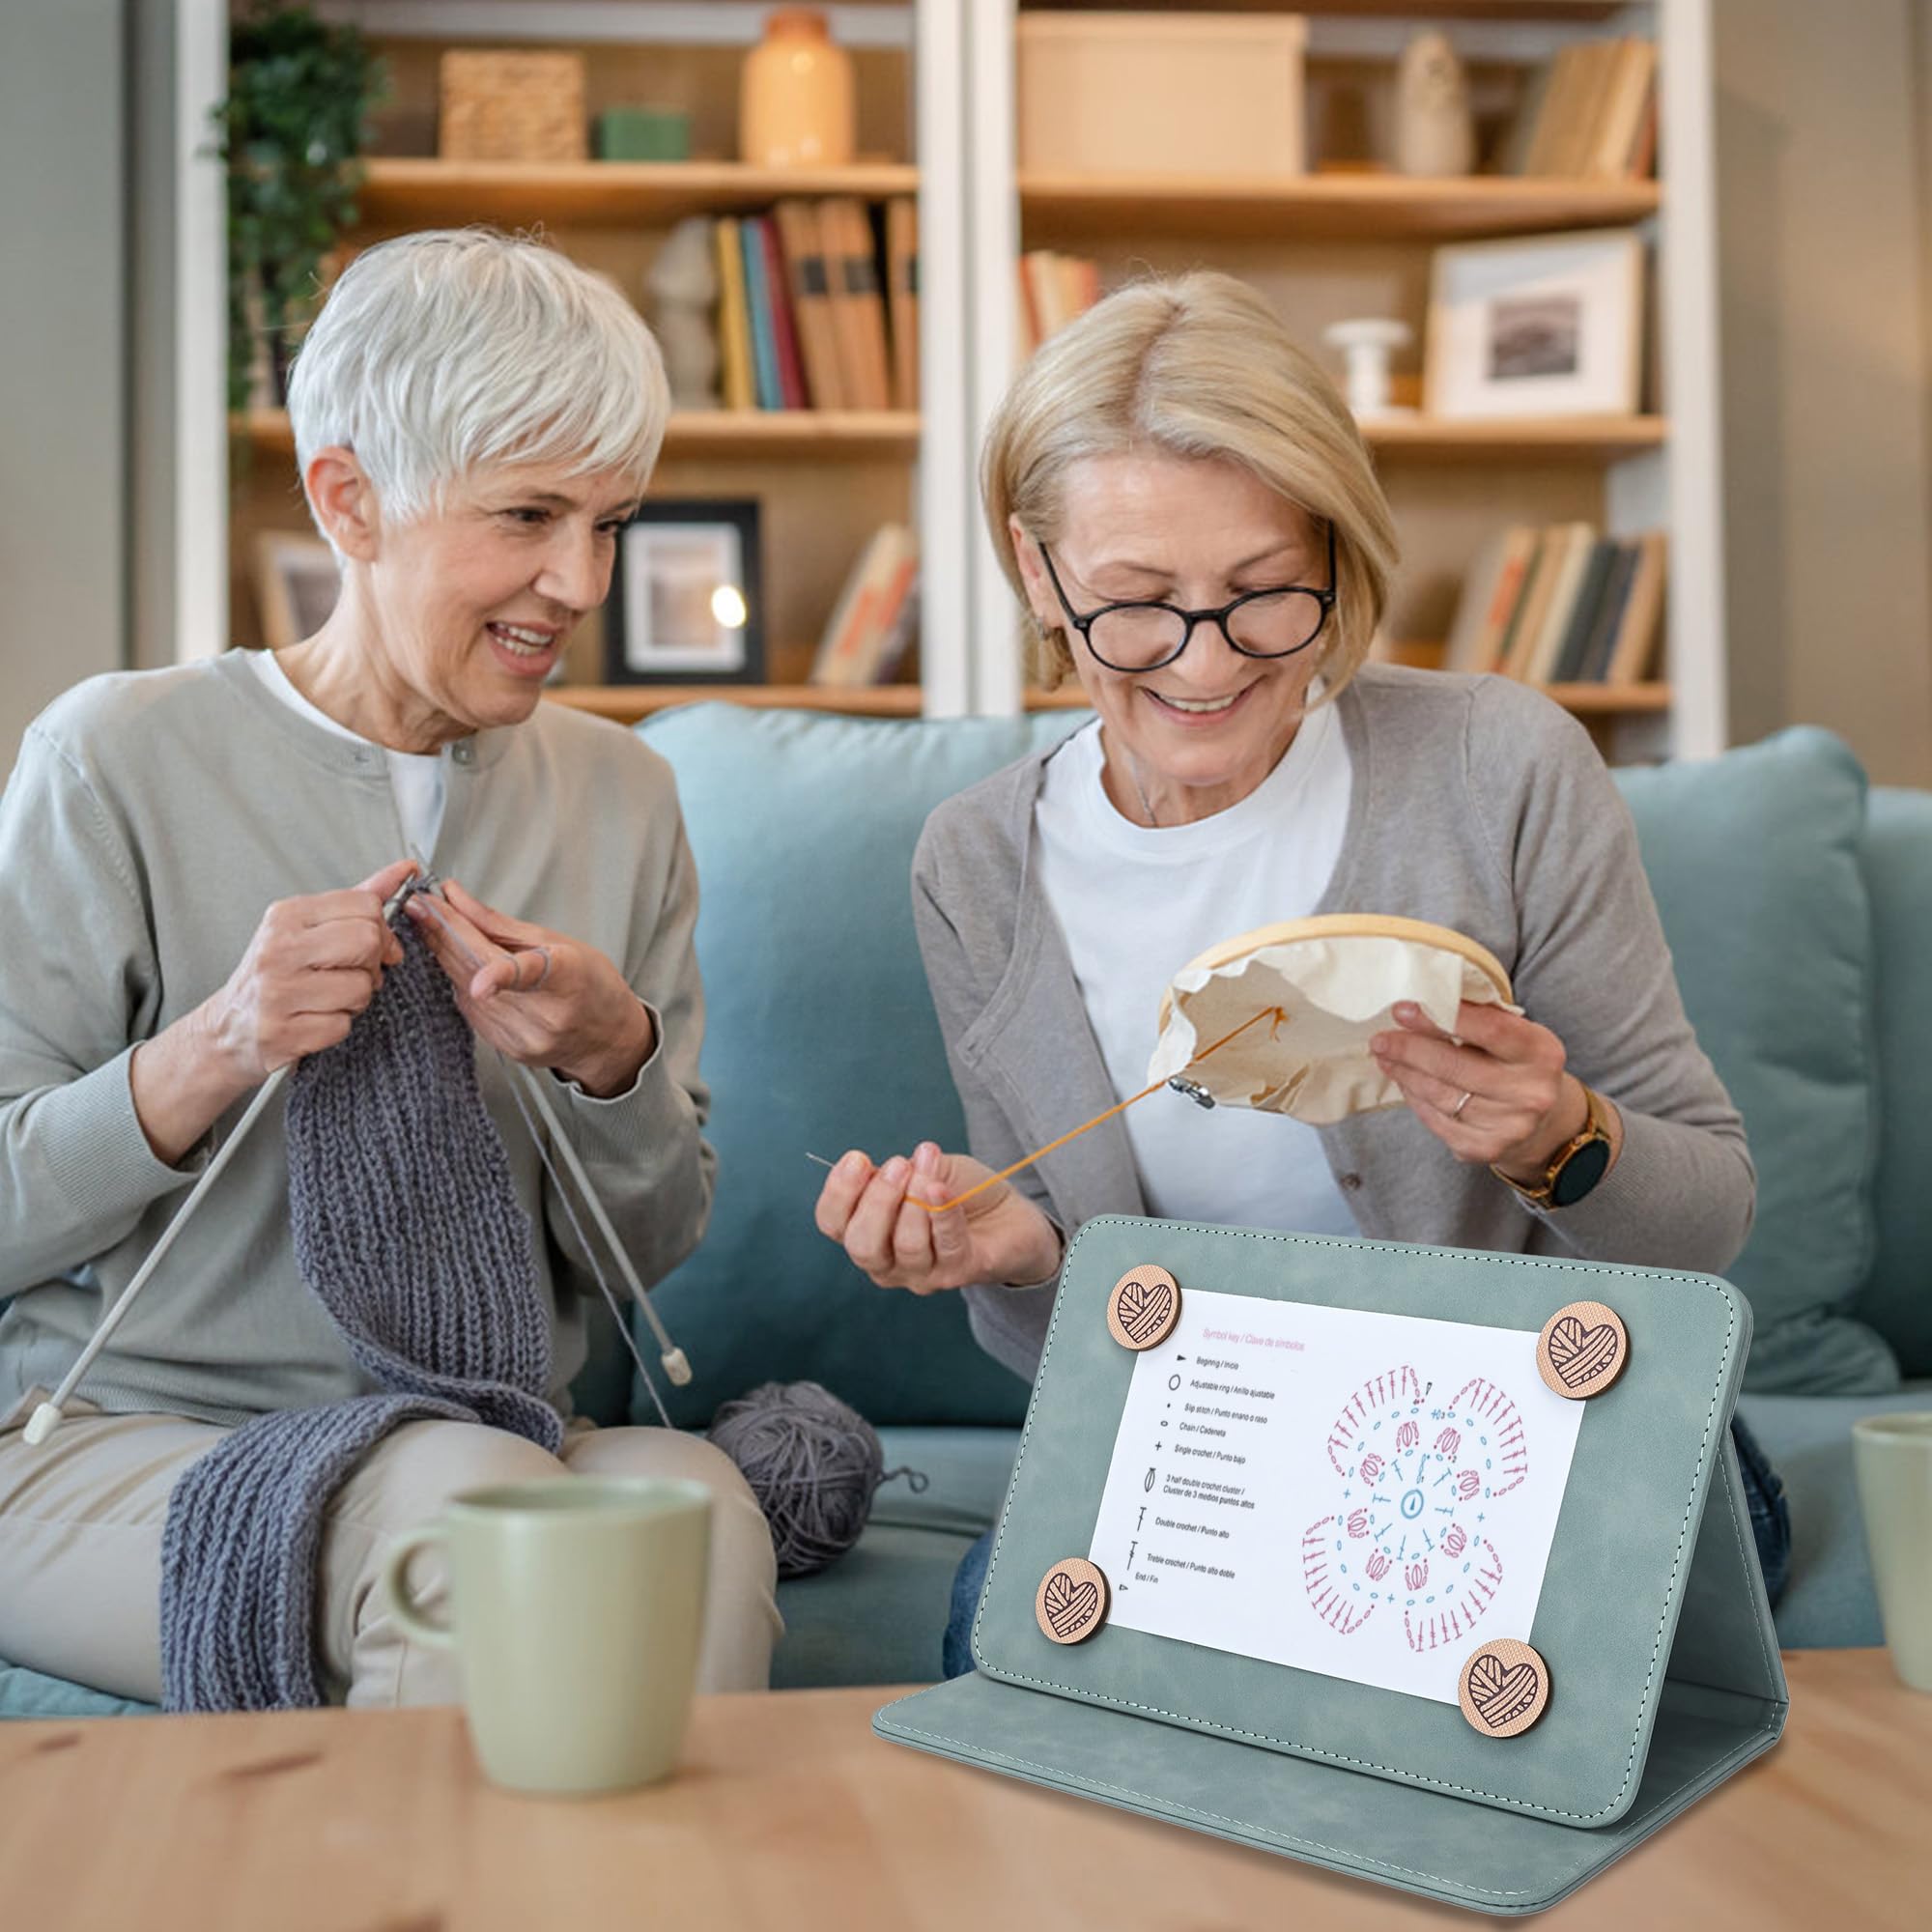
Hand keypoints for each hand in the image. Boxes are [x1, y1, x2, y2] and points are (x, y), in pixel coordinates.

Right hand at [131, 857, 415, 1165]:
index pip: (365, 906)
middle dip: (372, 964)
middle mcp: (278, 949)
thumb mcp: (309, 927)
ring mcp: (277, 992)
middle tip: (354, 973)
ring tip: (330, 998)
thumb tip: (406, 869)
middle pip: (368, 942)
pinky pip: (342, 1025)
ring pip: (361, 988)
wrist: (230, 1026)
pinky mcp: (283, 1032)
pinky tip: (314, 1019)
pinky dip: (337, 1025)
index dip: (383, 930)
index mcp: (286, 916)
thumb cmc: (277, 972)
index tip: (375, 947)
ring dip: (357, 999)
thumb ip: (359, 899)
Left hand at [404, 878, 654, 1096]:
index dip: (503, 977)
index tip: (479, 978)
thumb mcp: (560, 942)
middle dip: (445, 933)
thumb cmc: (590, 984)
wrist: (606, 1040)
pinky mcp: (506, 1049)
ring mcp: (524, 1037)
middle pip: (481, 971)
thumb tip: (455, 896)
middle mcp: (545, 1015)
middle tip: (420, 905)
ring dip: (446, 955)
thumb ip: (499, 923)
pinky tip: (464, 965)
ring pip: (466, 988)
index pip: (532, 976)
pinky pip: (468, 1008)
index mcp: (568, 980)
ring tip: (436, 926)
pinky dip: (461, 981)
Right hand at [813, 1142, 1062, 1295]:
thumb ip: (906, 1170)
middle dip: (877, 1200)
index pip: (832, 1224)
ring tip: (931, 1169)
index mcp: (867, 1234)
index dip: (838, 1192)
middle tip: (899, 1165)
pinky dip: (942, 1213)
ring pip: (906, 1246)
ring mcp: (923, 1275)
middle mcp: (888, 1264)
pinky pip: (946, 1245)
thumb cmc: (959, 1191)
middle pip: (862, 1245)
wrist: (1010, 1214)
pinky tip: (943, 1188)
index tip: (857, 1158)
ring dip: (916, 1201)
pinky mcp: (959, 1273)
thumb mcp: (926, 1169)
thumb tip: (892, 1168)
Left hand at [1369, 1000, 1616, 1182]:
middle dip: (1410, 1049)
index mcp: (1541, 1052)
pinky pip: (1436, 1120)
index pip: (1488, 1029)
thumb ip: (1480, 1017)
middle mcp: (1531, 1092)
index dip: (1442, 1017)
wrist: (1542, 1124)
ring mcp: (1509, 1125)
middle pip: (1455, 1066)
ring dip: (1405, 1073)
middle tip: (1381, 1038)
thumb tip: (1424, 997)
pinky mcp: (1486, 1148)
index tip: (1403, 1009)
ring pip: (1440, 1094)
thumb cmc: (1517, 1066)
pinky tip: (1404, 1082)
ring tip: (1385, 1056)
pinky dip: (1415, 1098)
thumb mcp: (1515, 1037)